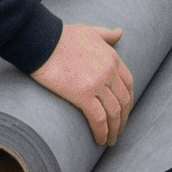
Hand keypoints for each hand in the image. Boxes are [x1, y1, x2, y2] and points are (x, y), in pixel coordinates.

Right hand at [33, 22, 132, 146]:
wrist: (44, 41)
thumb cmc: (63, 36)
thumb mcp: (90, 31)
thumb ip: (106, 35)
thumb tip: (120, 32)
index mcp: (112, 57)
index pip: (128, 83)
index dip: (128, 99)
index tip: (124, 110)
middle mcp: (109, 71)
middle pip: (123, 100)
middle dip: (123, 118)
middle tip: (118, 130)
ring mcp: (97, 84)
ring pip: (113, 112)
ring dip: (114, 130)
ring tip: (110, 140)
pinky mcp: (82, 95)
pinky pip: (98, 118)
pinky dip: (102, 132)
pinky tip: (100, 140)